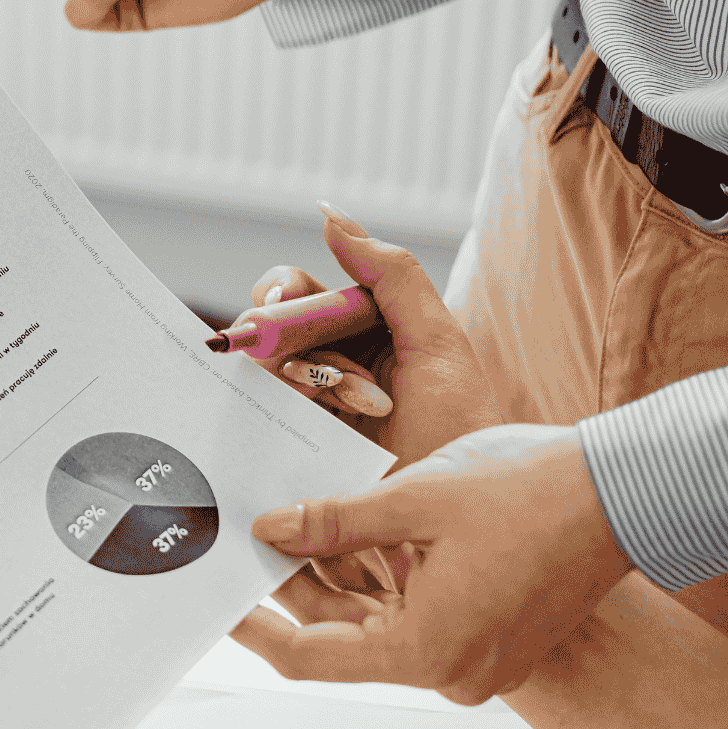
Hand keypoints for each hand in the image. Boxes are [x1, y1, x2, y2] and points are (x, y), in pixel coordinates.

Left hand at [235, 425, 633, 704]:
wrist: (626, 494)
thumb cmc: (529, 492)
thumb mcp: (412, 499)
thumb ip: (332, 523)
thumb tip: (271, 532)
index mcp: (425, 651)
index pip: (310, 656)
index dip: (255, 628)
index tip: (218, 603)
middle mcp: (451, 672)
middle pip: (345, 637)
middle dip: (297, 586)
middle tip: (253, 538)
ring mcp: (478, 660)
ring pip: (382, 623)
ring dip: (342, 577)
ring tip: (297, 523)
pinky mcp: (496, 638)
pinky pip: (420, 616)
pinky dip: (386, 579)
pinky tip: (357, 532)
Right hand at [247, 203, 500, 472]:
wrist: (461, 513)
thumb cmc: (459, 425)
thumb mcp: (436, 341)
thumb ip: (390, 273)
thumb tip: (329, 214)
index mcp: (370, 327)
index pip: (303, 290)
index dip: (284, 290)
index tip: (280, 299)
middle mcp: (337, 362)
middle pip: (274, 327)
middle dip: (284, 334)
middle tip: (297, 353)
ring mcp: (316, 406)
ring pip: (271, 369)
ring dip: (312, 378)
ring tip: (362, 406)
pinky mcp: (301, 447)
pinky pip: (266, 416)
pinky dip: (295, 411)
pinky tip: (333, 423)